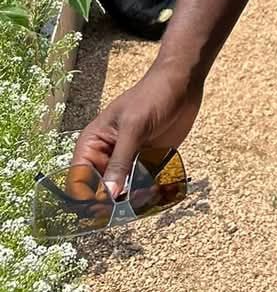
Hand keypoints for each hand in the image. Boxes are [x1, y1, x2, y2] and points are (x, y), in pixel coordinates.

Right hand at [71, 66, 203, 199]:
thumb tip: (109, 195)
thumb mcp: (134, 127)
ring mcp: (128, 162)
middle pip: (101, 193)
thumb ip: (121, 161)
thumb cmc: (152, 96)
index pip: (80, 182)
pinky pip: (144, 188)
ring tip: (152, 191)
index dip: (89, 200)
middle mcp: (106, 157)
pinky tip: (162, 189)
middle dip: (116, 203)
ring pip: (124, 195)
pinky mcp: (148, 164)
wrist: (183, 83)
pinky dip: (151, 193)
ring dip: (136, 200)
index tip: (107, 208)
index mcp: (92, 145)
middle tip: (135, 200)